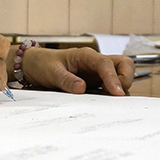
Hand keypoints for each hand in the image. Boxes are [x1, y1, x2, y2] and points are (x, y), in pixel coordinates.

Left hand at [19, 47, 133, 95]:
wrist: (33, 66)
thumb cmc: (43, 64)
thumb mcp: (51, 72)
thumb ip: (66, 80)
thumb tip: (81, 89)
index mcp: (86, 56)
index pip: (106, 64)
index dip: (114, 78)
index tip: (117, 92)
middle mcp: (95, 63)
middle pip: (124, 65)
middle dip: (125, 79)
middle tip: (117, 96)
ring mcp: (97, 73)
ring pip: (120, 76)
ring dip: (119, 89)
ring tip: (109, 102)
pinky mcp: (95, 83)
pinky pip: (110, 88)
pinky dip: (111, 95)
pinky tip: (104, 104)